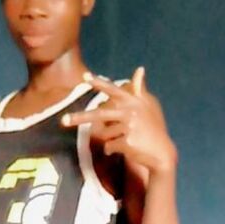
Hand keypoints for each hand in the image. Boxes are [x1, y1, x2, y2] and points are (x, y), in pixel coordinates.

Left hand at [60, 67, 177, 173]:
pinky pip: (109, 147)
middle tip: (62, 121)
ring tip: (125, 140)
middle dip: (79, 118)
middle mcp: (130, 112)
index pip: (113, 91)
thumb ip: (139, 89)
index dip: (99, 84)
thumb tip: (140, 69)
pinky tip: (125, 149)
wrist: (162, 152)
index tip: (85, 77)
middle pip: (99, 116)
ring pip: (105, 134)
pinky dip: (112, 150)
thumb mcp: (148, 107)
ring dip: (110, 140)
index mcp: (133, 102)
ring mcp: (128, 127)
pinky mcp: (126, 142)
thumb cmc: (153, 128)